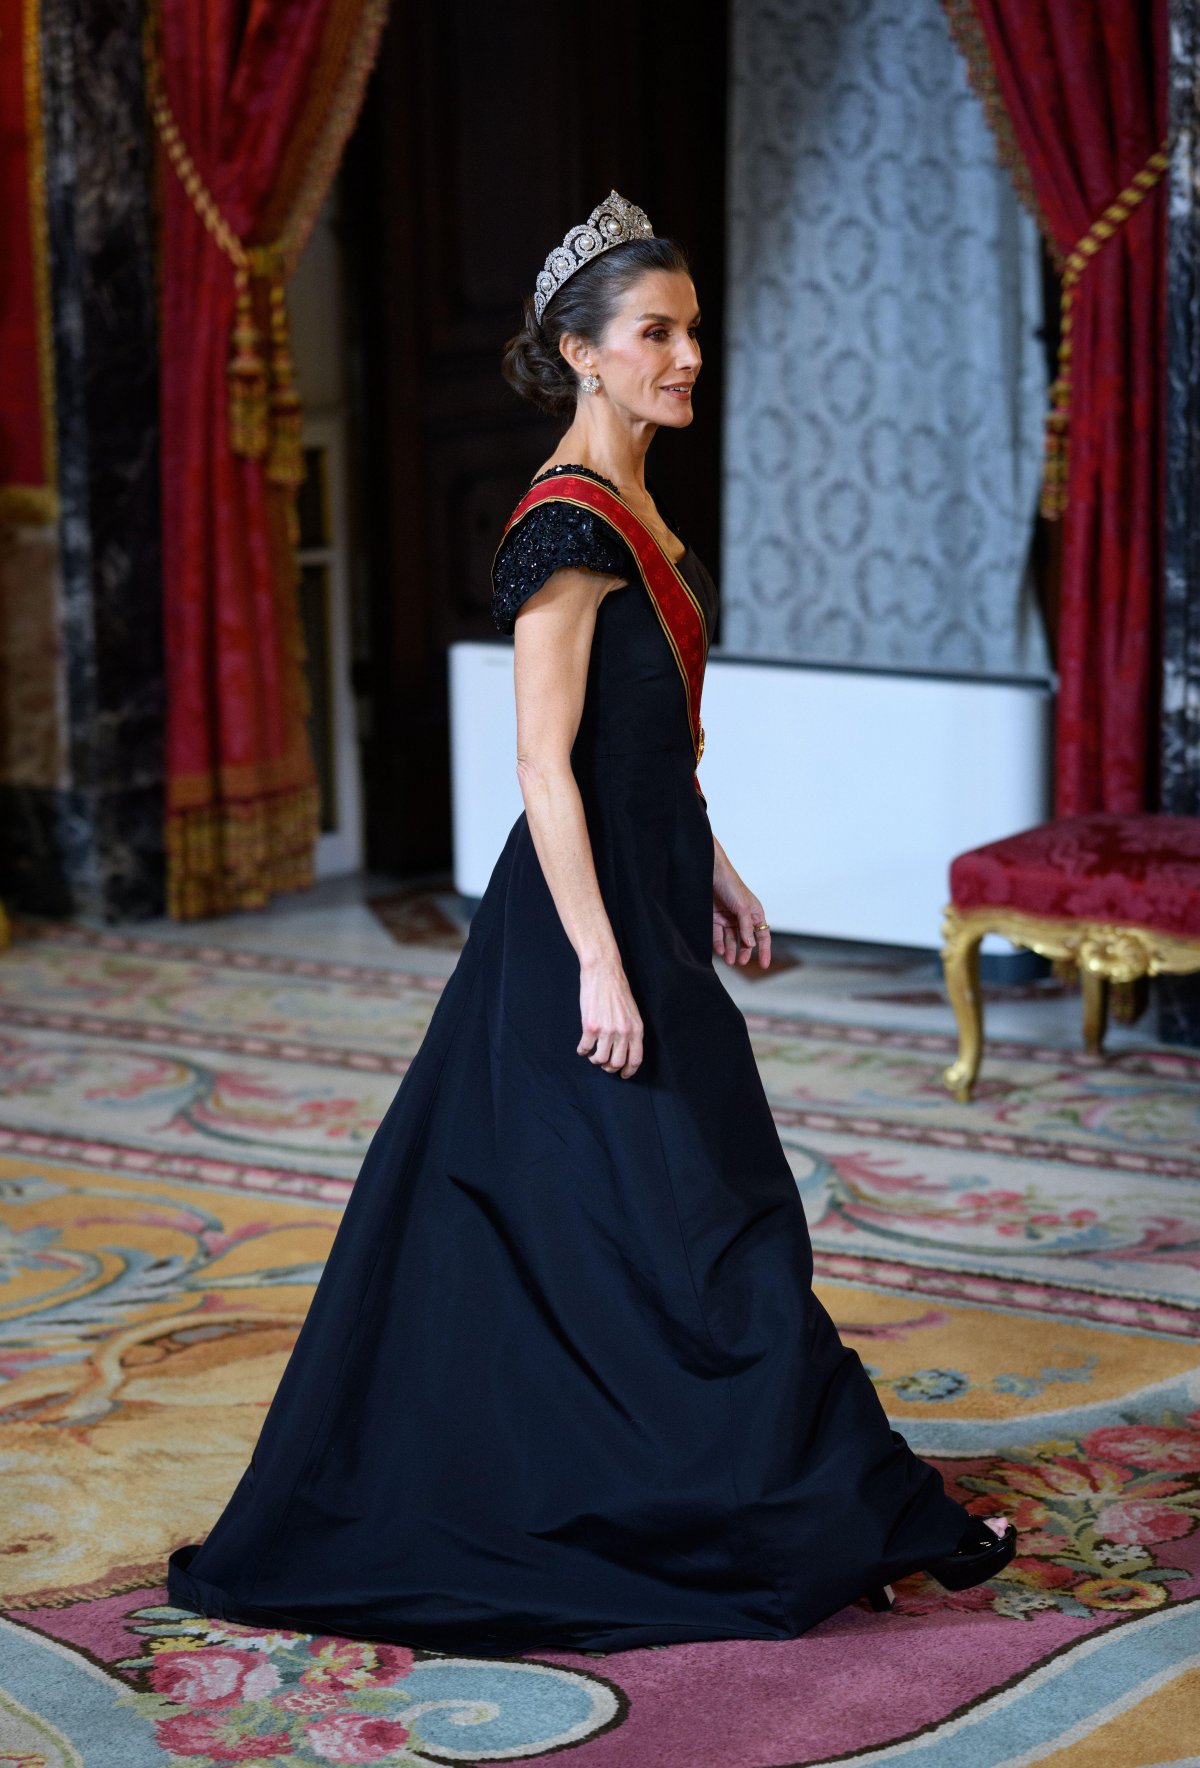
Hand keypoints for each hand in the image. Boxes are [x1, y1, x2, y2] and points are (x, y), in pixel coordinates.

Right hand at [578, 956, 644, 1076]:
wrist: (603, 973)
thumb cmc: (617, 990)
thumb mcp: (632, 1012)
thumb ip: (630, 1031)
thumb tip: (625, 1049)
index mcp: (636, 1029)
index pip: (635, 1059)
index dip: (628, 1071)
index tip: (623, 1074)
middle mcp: (623, 1032)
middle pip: (616, 1063)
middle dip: (609, 1067)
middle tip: (604, 1064)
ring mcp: (606, 1030)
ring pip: (600, 1059)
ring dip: (595, 1060)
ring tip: (592, 1054)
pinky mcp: (590, 1026)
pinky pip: (585, 1048)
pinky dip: (582, 1051)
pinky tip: (582, 1048)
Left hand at [712, 844, 769, 967]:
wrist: (710, 872)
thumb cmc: (730, 884)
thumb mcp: (742, 907)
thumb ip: (746, 927)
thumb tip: (750, 944)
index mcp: (754, 913)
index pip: (763, 935)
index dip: (764, 950)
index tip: (764, 965)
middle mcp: (742, 917)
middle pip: (746, 940)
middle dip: (744, 952)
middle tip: (740, 963)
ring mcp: (728, 917)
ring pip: (731, 939)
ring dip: (731, 950)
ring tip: (729, 961)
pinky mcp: (715, 917)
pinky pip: (718, 935)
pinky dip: (719, 944)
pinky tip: (720, 950)